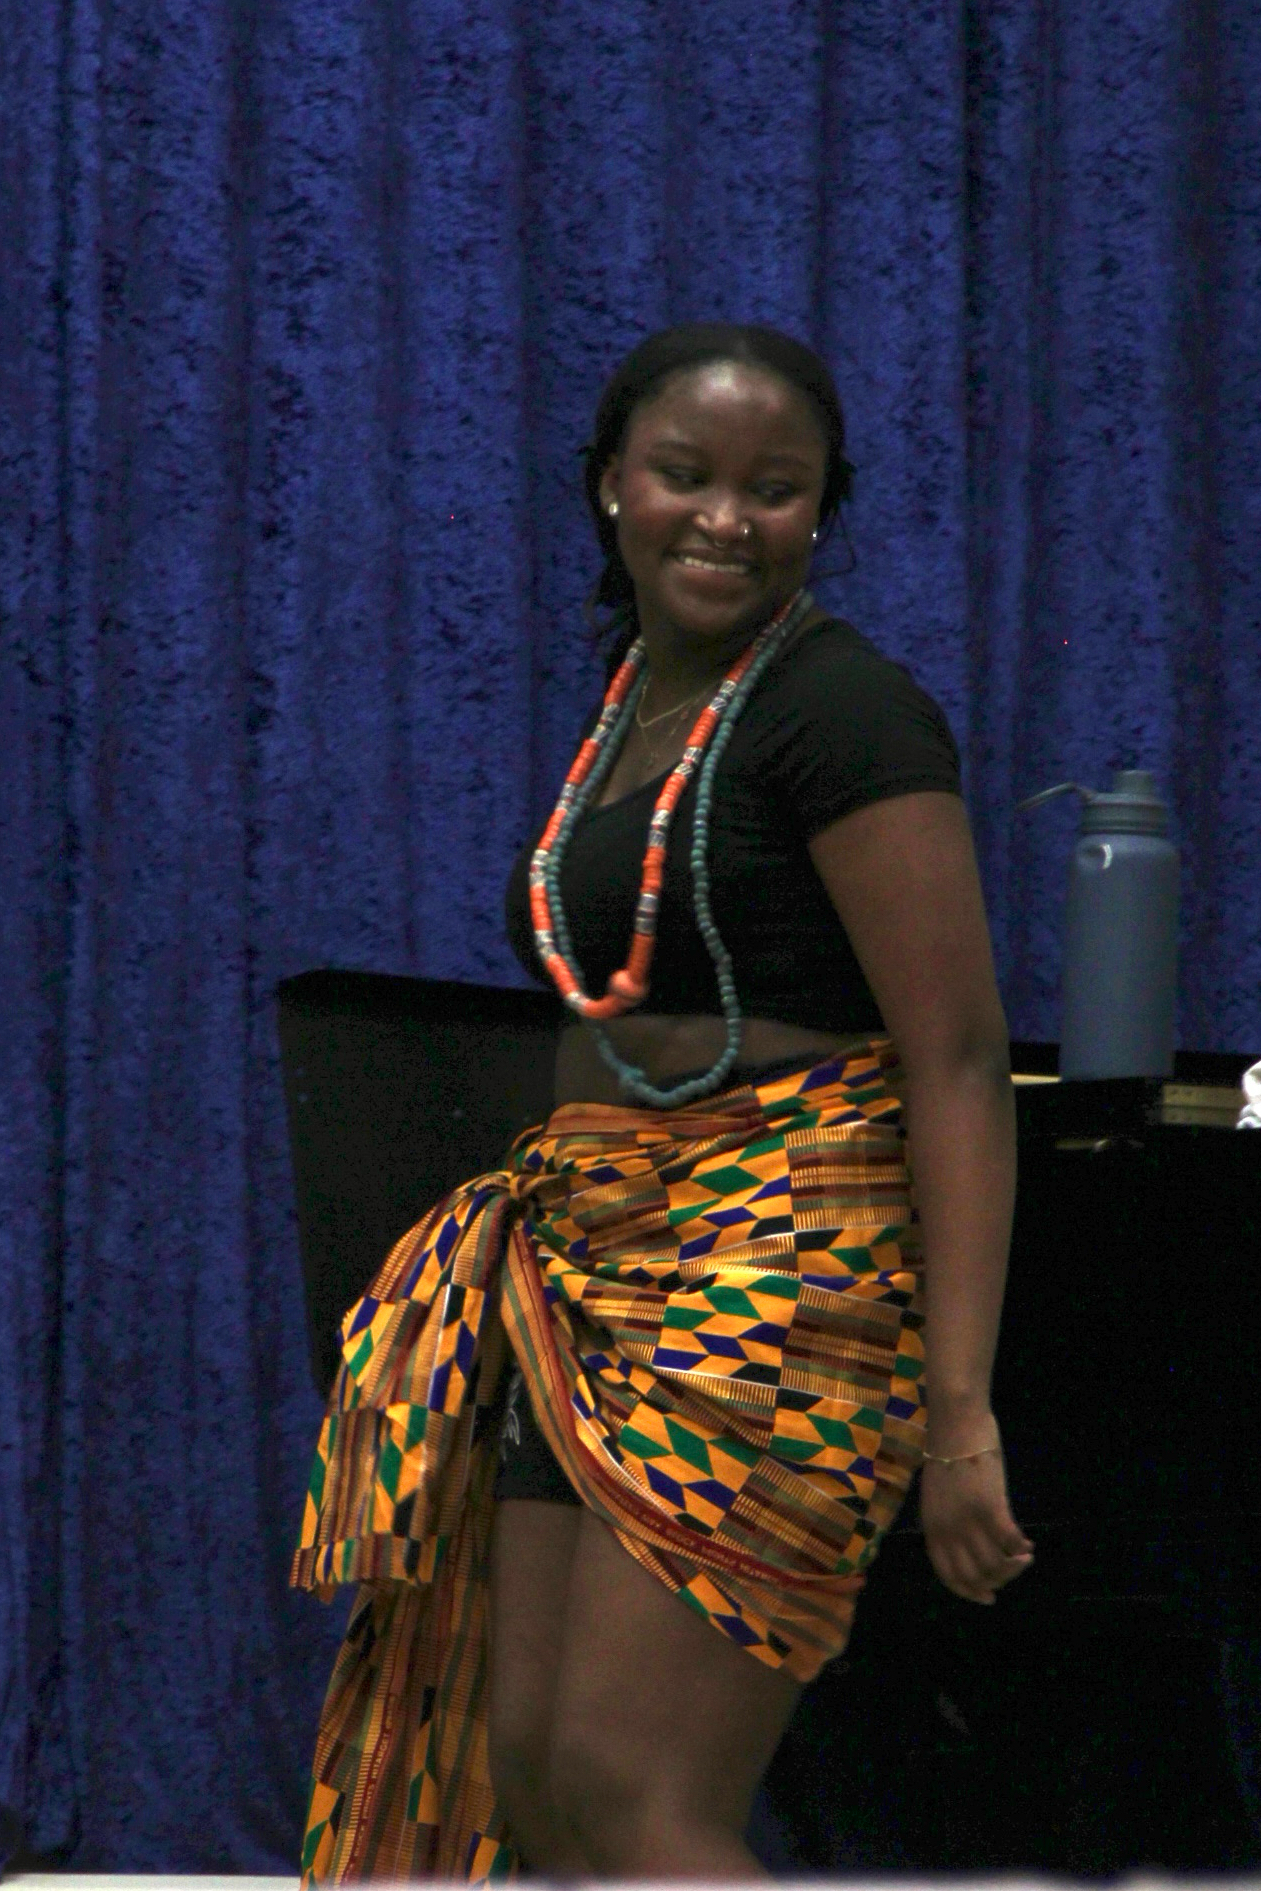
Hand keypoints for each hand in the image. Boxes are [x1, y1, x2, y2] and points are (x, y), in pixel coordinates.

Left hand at [919, 1433, 1033, 1605]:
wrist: (956, 1425)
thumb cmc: (947, 1455)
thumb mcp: (937, 1497)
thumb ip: (947, 1524)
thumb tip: (966, 1549)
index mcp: (932, 1528)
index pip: (949, 1576)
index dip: (970, 1592)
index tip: (989, 1597)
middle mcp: (949, 1531)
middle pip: (976, 1576)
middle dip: (998, 1580)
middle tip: (1014, 1569)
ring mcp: (969, 1521)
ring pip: (995, 1564)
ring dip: (1015, 1566)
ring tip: (1025, 1556)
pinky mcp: (989, 1507)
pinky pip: (1009, 1541)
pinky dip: (1021, 1548)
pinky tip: (1028, 1544)